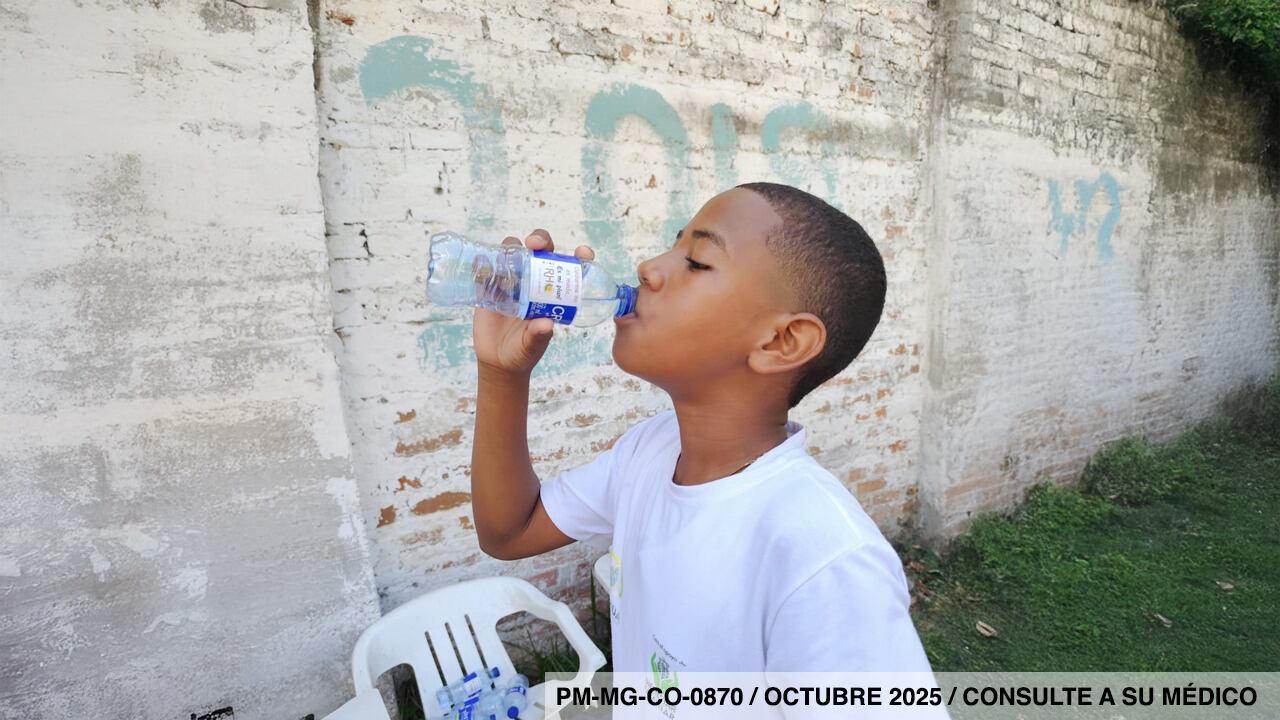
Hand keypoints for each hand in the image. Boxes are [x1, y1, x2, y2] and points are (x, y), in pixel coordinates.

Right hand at [473, 229, 595, 375]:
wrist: (498, 360)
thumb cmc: (523, 351)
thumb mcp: (533, 346)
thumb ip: (539, 336)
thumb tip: (546, 324)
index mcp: (552, 292)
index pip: (570, 267)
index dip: (580, 256)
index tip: (583, 253)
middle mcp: (533, 281)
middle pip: (539, 250)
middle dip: (540, 240)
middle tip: (535, 244)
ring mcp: (511, 281)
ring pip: (512, 252)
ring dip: (511, 248)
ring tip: (507, 262)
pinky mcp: (489, 287)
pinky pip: (485, 268)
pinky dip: (483, 263)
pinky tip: (483, 268)